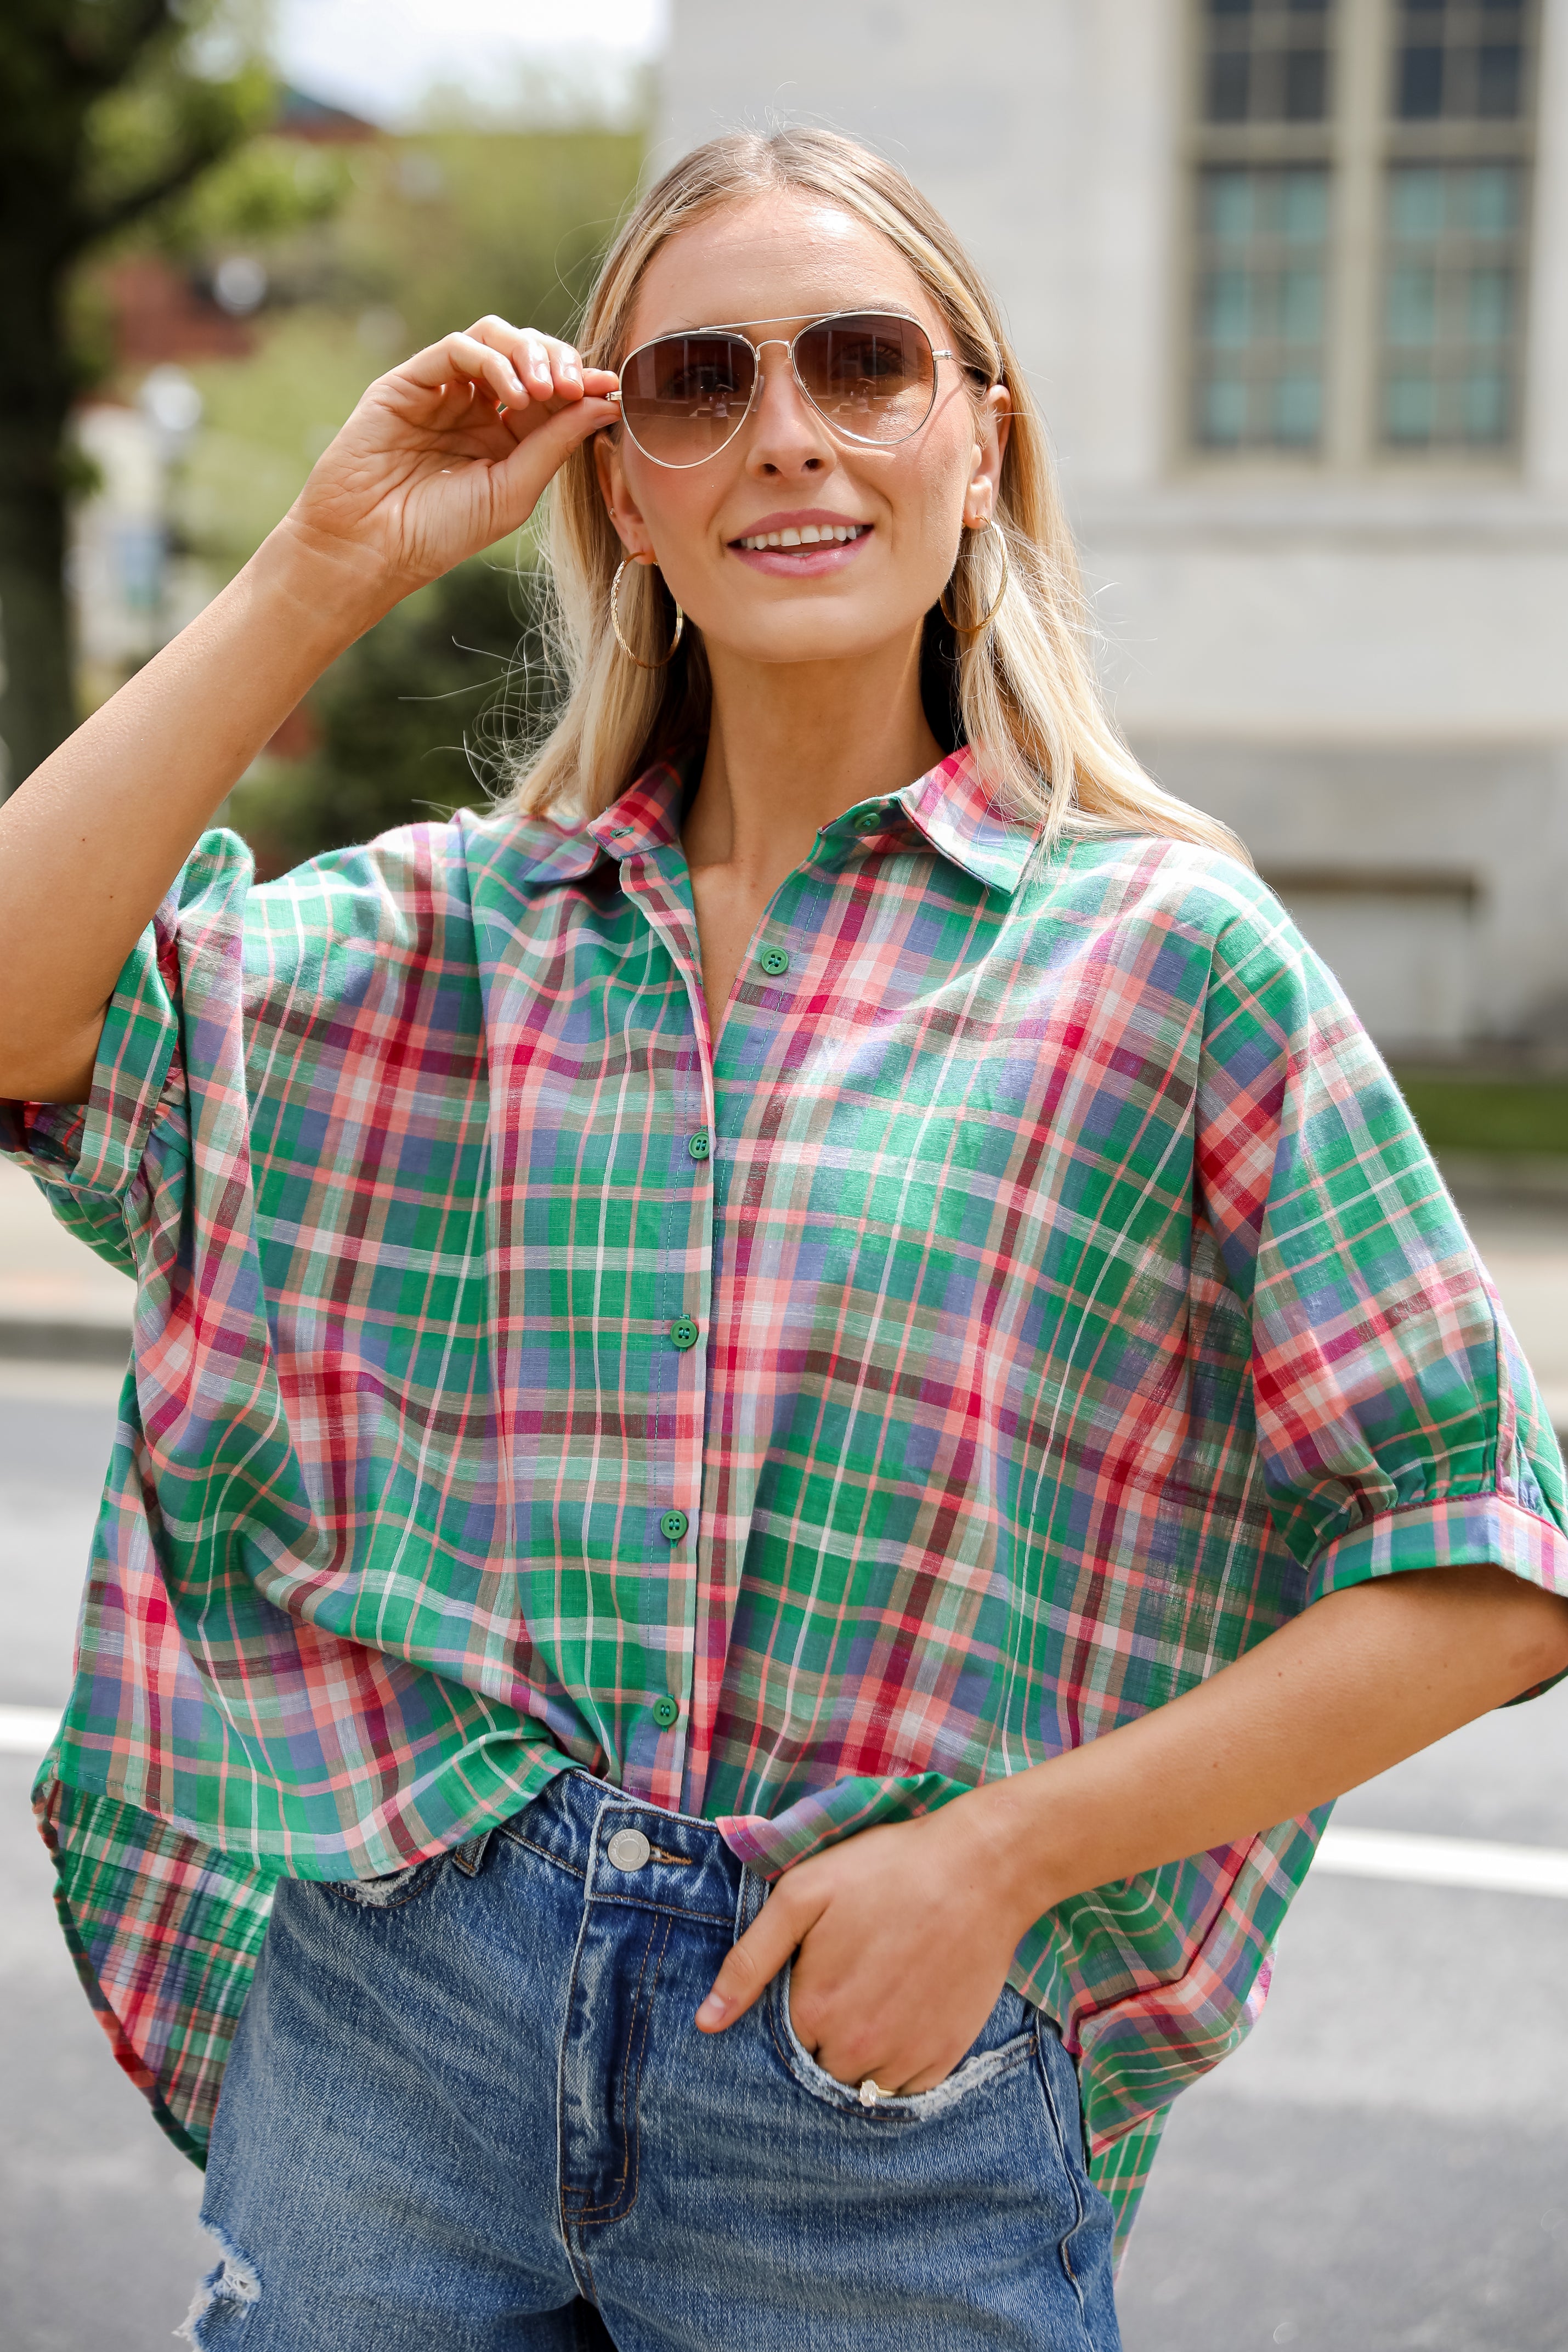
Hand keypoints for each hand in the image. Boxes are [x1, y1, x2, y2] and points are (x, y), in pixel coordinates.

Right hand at [278, 315, 617, 610]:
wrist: (373, 546)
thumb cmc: (441, 532)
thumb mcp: (515, 489)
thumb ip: (556, 443)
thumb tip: (606, 401)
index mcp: (505, 436)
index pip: (551, 391)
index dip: (583, 384)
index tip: (612, 388)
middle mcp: (475, 406)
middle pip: (528, 354)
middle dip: (560, 362)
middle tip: (577, 386)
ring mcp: (442, 390)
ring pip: (495, 338)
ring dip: (529, 353)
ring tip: (545, 391)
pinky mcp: (410, 381)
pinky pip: (457, 347)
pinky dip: (492, 361)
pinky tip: (512, 396)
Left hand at [695, 1795, 1029, 2094]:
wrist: (979, 1869)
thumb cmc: (886, 1872)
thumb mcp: (803, 1895)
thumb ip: (750, 1961)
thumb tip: (705, 2023)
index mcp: (813, 2010)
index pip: (780, 2041)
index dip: (794, 2007)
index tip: (816, 1974)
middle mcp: (856, 2049)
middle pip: (819, 2066)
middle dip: (825, 2032)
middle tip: (852, 1976)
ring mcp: (904, 2059)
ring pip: (861, 2082)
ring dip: (862, 2051)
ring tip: (881, 1990)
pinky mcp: (945, 2058)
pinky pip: (906, 2088)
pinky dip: (901, 2061)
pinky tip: (909, 2009)